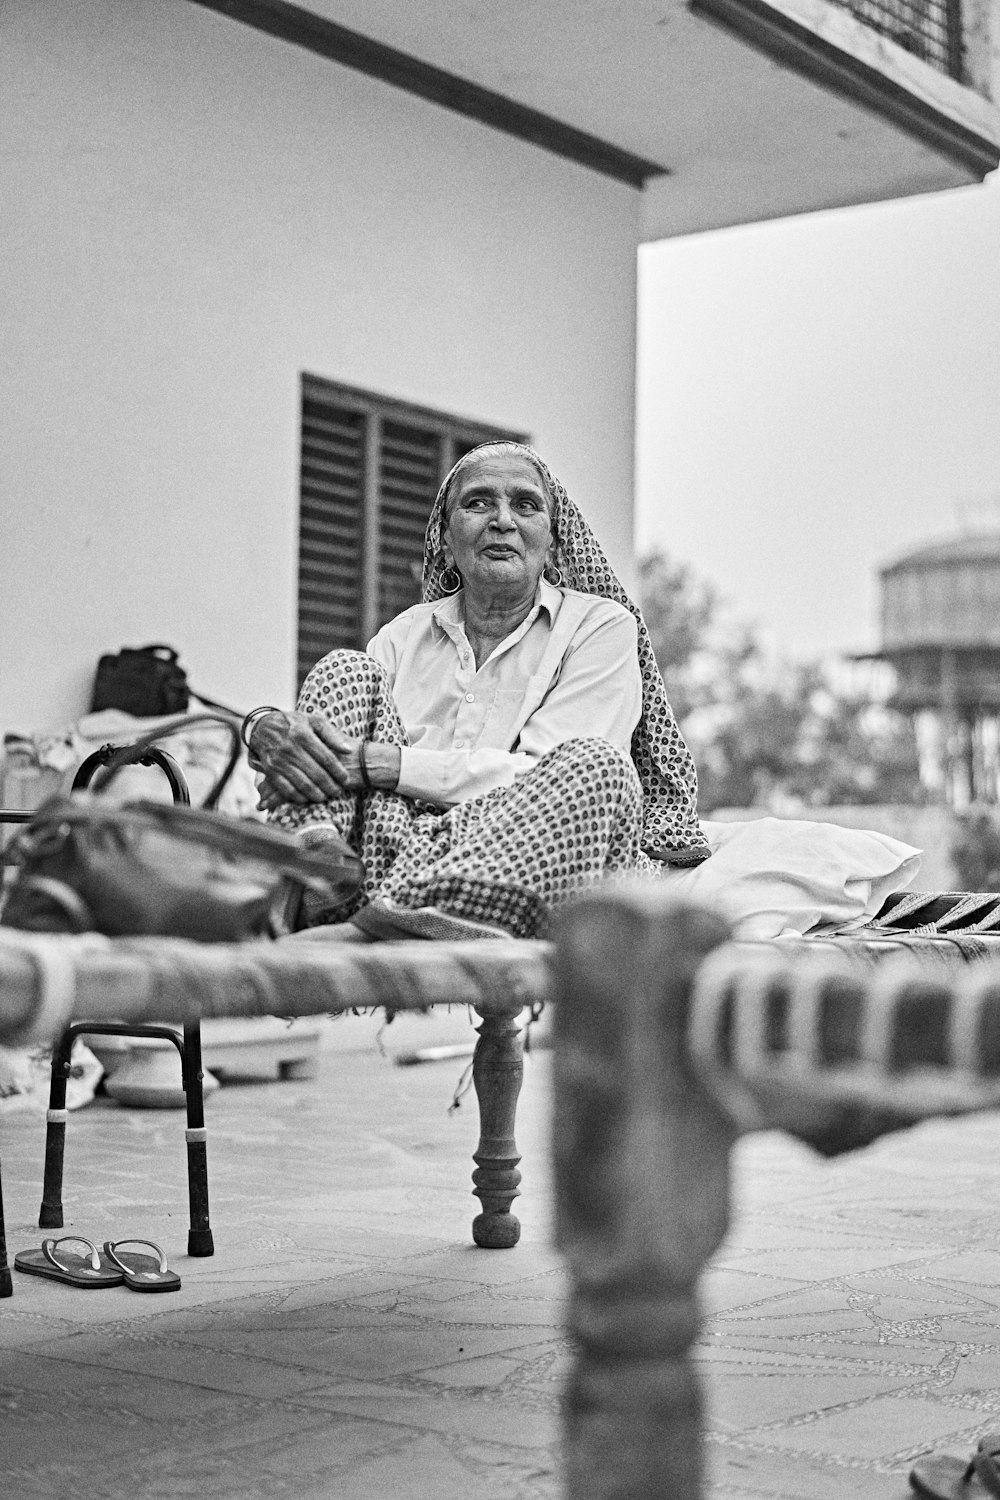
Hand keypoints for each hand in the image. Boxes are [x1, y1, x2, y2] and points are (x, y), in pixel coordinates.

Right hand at [248, 710, 362, 805]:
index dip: (338, 771)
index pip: (326, 757)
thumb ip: (332, 735)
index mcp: (303, 734)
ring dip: (317, 794)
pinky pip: (287, 789)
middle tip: (338, 792)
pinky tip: (308, 799)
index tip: (345, 779)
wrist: (262, 727)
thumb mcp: (313, 721)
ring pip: (303, 784)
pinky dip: (299, 797)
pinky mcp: (270, 771)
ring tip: (326, 797)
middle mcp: (291, 748)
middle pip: (316, 773)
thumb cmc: (294, 724)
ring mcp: (279, 761)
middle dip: (330, 786)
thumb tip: (348, 750)